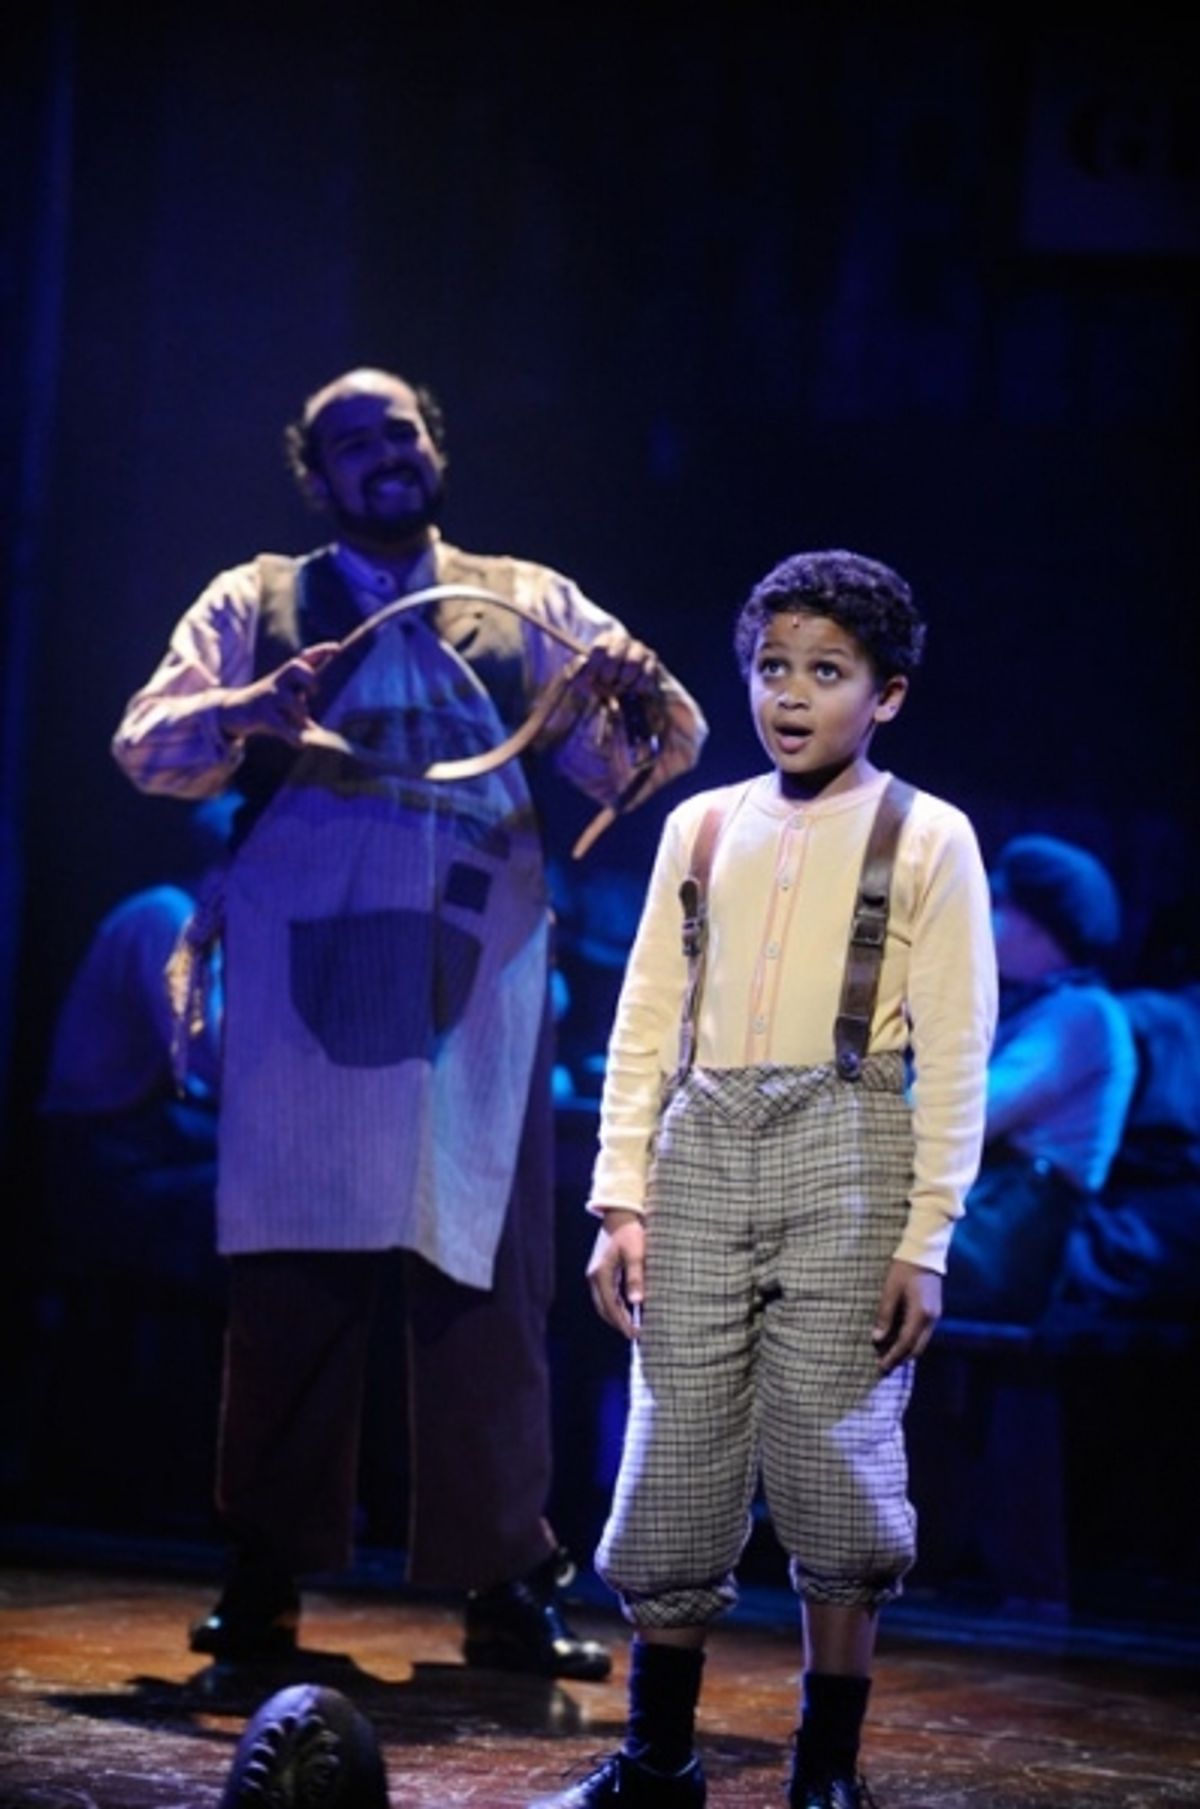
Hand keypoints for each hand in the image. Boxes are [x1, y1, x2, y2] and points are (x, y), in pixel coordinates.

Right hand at [216, 643, 339, 743]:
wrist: (232, 711)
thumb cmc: (267, 704)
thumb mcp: (285, 694)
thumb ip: (304, 698)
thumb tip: (324, 721)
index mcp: (285, 675)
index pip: (304, 658)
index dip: (321, 651)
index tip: (338, 648)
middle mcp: (277, 682)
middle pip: (296, 668)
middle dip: (311, 680)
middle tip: (312, 694)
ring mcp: (269, 697)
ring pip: (293, 702)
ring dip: (303, 716)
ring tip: (303, 725)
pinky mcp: (262, 715)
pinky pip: (282, 726)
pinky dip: (295, 737)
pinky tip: (300, 743)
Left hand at [575, 627, 659, 701]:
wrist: (624, 695)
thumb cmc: (600, 684)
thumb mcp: (585, 680)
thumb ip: (578, 672)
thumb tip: (582, 661)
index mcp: (604, 640)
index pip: (599, 648)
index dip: (594, 666)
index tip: (591, 679)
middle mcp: (622, 640)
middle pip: (615, 655)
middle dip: (608, 675)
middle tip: (607, 684)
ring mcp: (639, 650)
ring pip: (632, 662)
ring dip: (624, 680)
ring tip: (620, 688)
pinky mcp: (652, 662)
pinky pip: (646, 673)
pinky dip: (638, 686)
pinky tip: (632, 690)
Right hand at [586, 1208, 645, 1339]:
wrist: (620, 1213)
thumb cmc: (630, 1231)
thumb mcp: (636, 1253)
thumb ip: (635, 1277)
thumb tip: (636, 1301)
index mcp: (601, 1274)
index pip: (611, 1307)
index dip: (622, 1323)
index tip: (635, 1334)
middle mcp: (594, 1276)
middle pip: (604, 1308)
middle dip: (618, 1323)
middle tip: (634, 1334)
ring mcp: (595, 1273)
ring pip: (603, 1302)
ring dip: (616, 1314)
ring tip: (632, 1325)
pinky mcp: (600, 1269)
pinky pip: (606, 1293)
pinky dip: (615, 1304)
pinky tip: (627, 1308)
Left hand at [871, 1259, 941, 1374]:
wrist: (924, 1252)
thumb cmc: (904, 1269)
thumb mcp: (890, 1291)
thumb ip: (884, 1316)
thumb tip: (876, 1339)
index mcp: (920, 1314)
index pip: (906, 1344)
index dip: (893, 1357)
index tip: (881, 1367)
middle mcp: (931, 1319)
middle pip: (917, 1348)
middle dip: (900, 1358)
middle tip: (884, 1365)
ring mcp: (935, 1315)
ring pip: (921, 1342)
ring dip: (906, 1350)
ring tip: (889, 1354)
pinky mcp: (934, 1310)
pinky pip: (923, 1333)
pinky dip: (911, 1340)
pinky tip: (899, 1339)